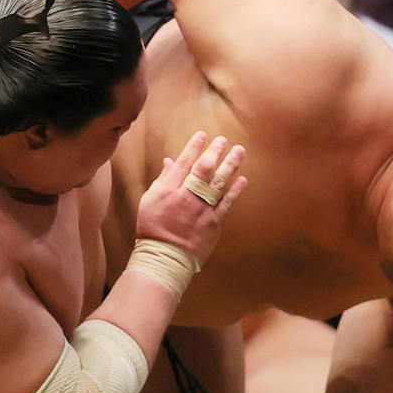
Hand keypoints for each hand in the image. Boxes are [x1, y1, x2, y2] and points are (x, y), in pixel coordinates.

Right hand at [134, 131, 246, 270]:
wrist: (164, 257)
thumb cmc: (153, 228)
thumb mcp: (149, 201)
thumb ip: (162, 180)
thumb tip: (170, 161)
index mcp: (169, 190)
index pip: (183, 163)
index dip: (194, 147)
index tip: (203, 135)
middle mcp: (186, 197)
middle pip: (203, 169)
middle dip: (214, 152)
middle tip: (223, 140)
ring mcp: (201, 210)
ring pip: (218, 183)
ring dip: (230, 165)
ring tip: (239, 151)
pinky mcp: (213, 223)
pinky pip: (227, 204)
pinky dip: (235, 191)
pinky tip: (243, 179)